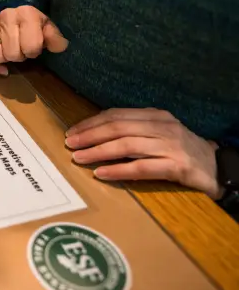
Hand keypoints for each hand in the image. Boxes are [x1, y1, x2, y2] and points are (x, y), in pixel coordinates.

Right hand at [0, 5, 67, 75]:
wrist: (18, 16)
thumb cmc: (35, 27)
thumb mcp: (48, 30)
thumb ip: (55, 38)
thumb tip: (60, 47)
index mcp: (27, 13)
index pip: (31, 46)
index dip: (34, 52)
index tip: (35, 47)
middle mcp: (7, 14)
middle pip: (12, 53)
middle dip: (19, 56)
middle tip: (22, 50)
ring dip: (6, 59)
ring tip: (11, 51)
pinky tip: (0, 69)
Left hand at [65, 108, 219, 197]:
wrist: (218, 168)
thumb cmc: (180, 152)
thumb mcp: (158, 134)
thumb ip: (133, 131)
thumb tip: (96, 135)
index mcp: (155, 116)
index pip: (116, 115)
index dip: (91, 123)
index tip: (72, 132)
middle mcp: (162, 126)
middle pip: (118, 127)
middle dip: (90, 135)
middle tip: (70, 144)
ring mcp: (170, 145)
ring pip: (126, 145)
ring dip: (98, 152)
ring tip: (79, 158)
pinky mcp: (177, 166)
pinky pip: (142, 167)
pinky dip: (119, 170)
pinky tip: (101, 174)